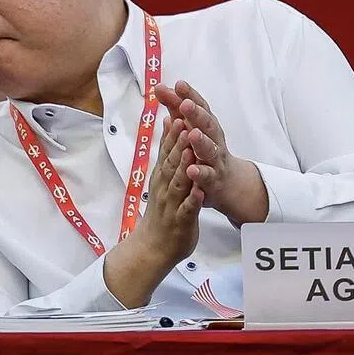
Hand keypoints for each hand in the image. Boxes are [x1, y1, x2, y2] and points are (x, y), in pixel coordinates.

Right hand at [102, 116, 202, 306]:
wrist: (153, 246)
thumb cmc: (162, 209)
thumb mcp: (162, 176)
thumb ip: (167, 150)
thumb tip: (168, 121)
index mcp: (162, 175)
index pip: (167, 148)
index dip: (173, 129)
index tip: (177, 109)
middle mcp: (165, 186)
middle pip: (171, 161)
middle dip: (178, 142)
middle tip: (183, 121)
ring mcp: (172, 203)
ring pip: (178, 182)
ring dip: (184, 167)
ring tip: (190, 151)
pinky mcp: (181, 221)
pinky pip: (188, 210)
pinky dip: (193, 200)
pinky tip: (200, 192)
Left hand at [156, 81, 268, 226]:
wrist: (227, 181)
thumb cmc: (204, 148)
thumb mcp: (190, 126)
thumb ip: (175, 107)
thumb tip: (159, 87)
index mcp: (206, 124)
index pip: (199, 106)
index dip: (190, 95)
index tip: (179, 84)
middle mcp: (213, 139)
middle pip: (207, 124)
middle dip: (197, 114)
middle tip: (186, 104)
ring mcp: (215, 159)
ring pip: (210, 149)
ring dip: (202, 141)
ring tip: (192, 134)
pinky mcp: (214, 179)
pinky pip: (208, 176)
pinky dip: (201, 173)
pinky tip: (192, 170)